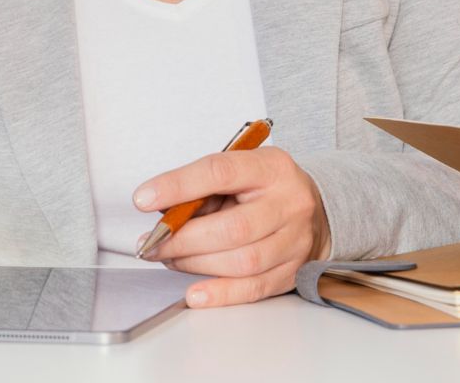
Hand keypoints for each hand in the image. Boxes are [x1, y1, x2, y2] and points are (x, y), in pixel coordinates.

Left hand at [133, 146, 330, 307]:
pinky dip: (219, 293)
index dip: (178, 185)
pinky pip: (253, 288)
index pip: (220, 172)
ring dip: (195, 264)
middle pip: (233, 227)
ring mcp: (295, 240)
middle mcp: (289, 203)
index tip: (144, 198)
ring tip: (169, 258)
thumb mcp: (239, 172)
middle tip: (153, 242)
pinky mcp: (292, 271)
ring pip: (242, 261)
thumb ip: (203, 189)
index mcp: (271, 167)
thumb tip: (162, 210)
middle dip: (183, 238)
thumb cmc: (265, 189)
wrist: (315, 210)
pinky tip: (194, 292)